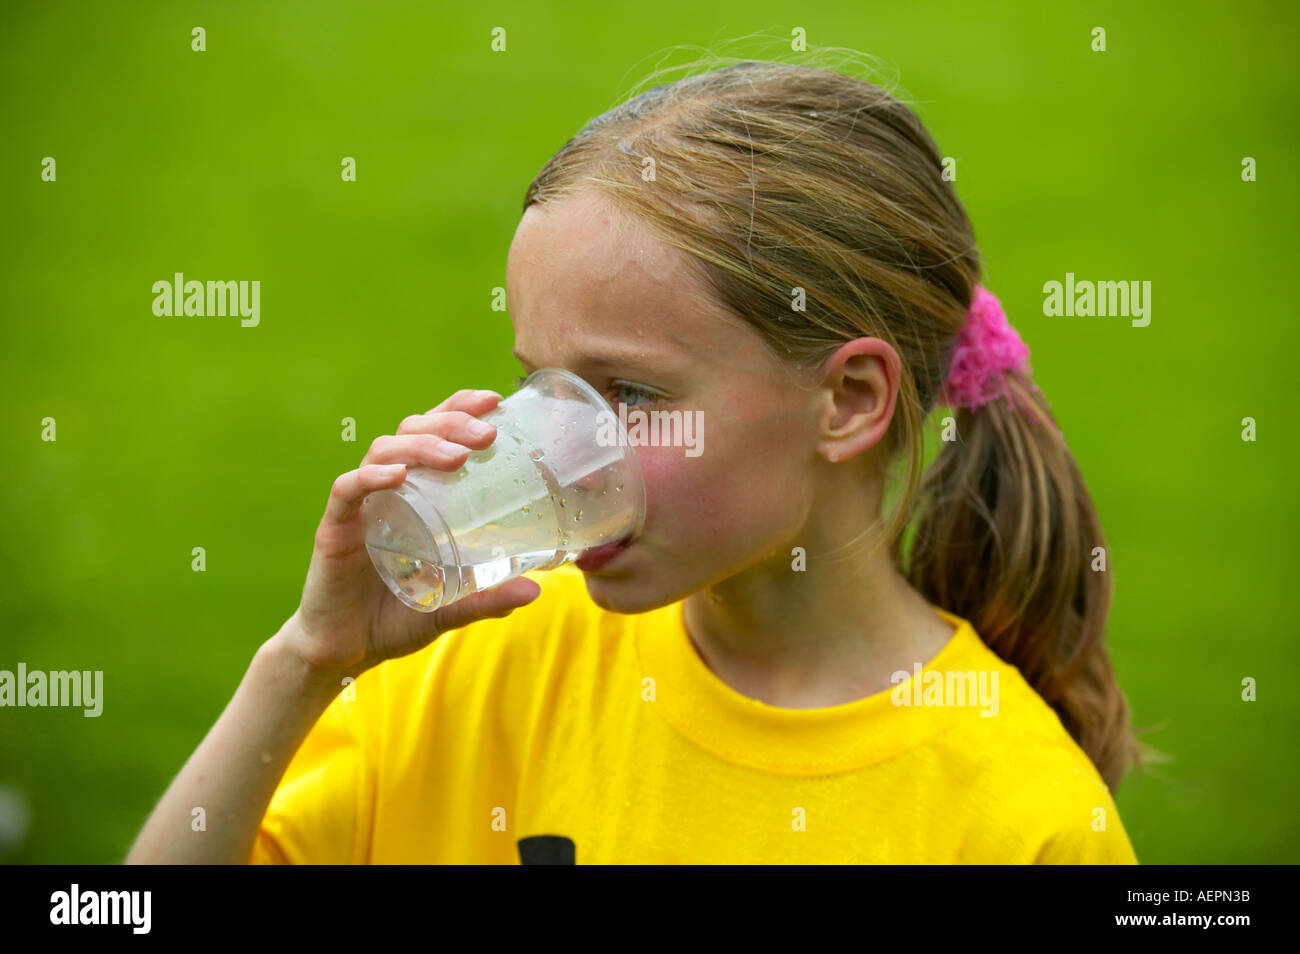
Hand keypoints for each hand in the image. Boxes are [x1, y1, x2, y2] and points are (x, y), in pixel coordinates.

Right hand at [282, 388, 541, 675]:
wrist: (344, 652)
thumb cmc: (395, 617)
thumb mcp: (452, 606)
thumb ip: (488, 597)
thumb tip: (536, 591)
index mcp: (414, 492)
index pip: (434, 433)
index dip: (460, 407)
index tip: (495, 400)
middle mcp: (385, 489)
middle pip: (412, 431)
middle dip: (451, 422)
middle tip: (488, 433)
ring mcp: (359, 506)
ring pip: (383, 452)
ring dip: (421, 446)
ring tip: (457, 457)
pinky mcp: (335, 530)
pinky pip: (348, 490)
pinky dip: (371, 477)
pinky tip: (398, 476)